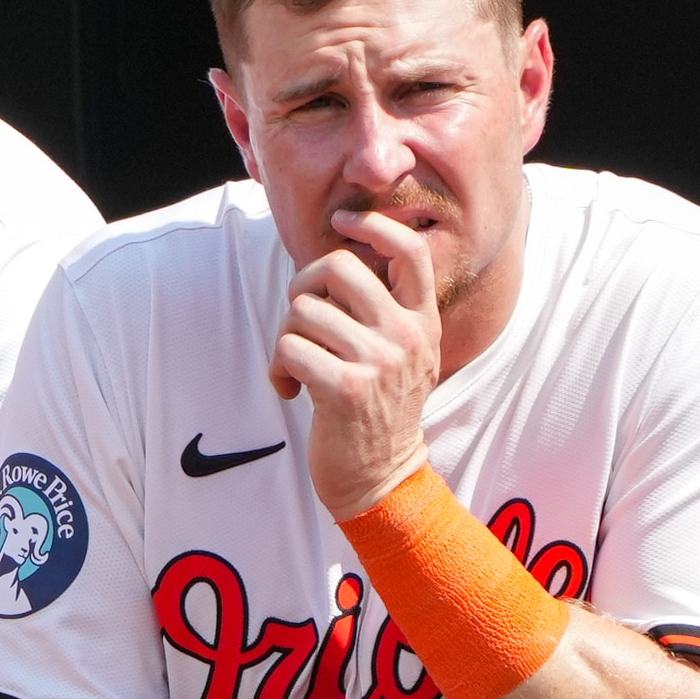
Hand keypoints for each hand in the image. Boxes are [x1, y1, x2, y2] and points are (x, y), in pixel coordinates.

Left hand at [272, 205, 445, 518]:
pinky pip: (288, 347)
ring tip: (295, 367)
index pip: (410, 251)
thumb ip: (382, 310)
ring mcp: (379, 361)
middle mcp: (407, 336)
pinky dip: (277, 367)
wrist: (380, 477)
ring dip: (285, 337)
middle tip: (299, 321)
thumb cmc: (378, 410)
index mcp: (422, 321)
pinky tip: (289, 388)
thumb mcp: (400, 355)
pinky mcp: (346, 389)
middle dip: (301, 288)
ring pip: (303, 309)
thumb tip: (338, 257)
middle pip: (337, 267)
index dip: (374, 224)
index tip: (343, 221)